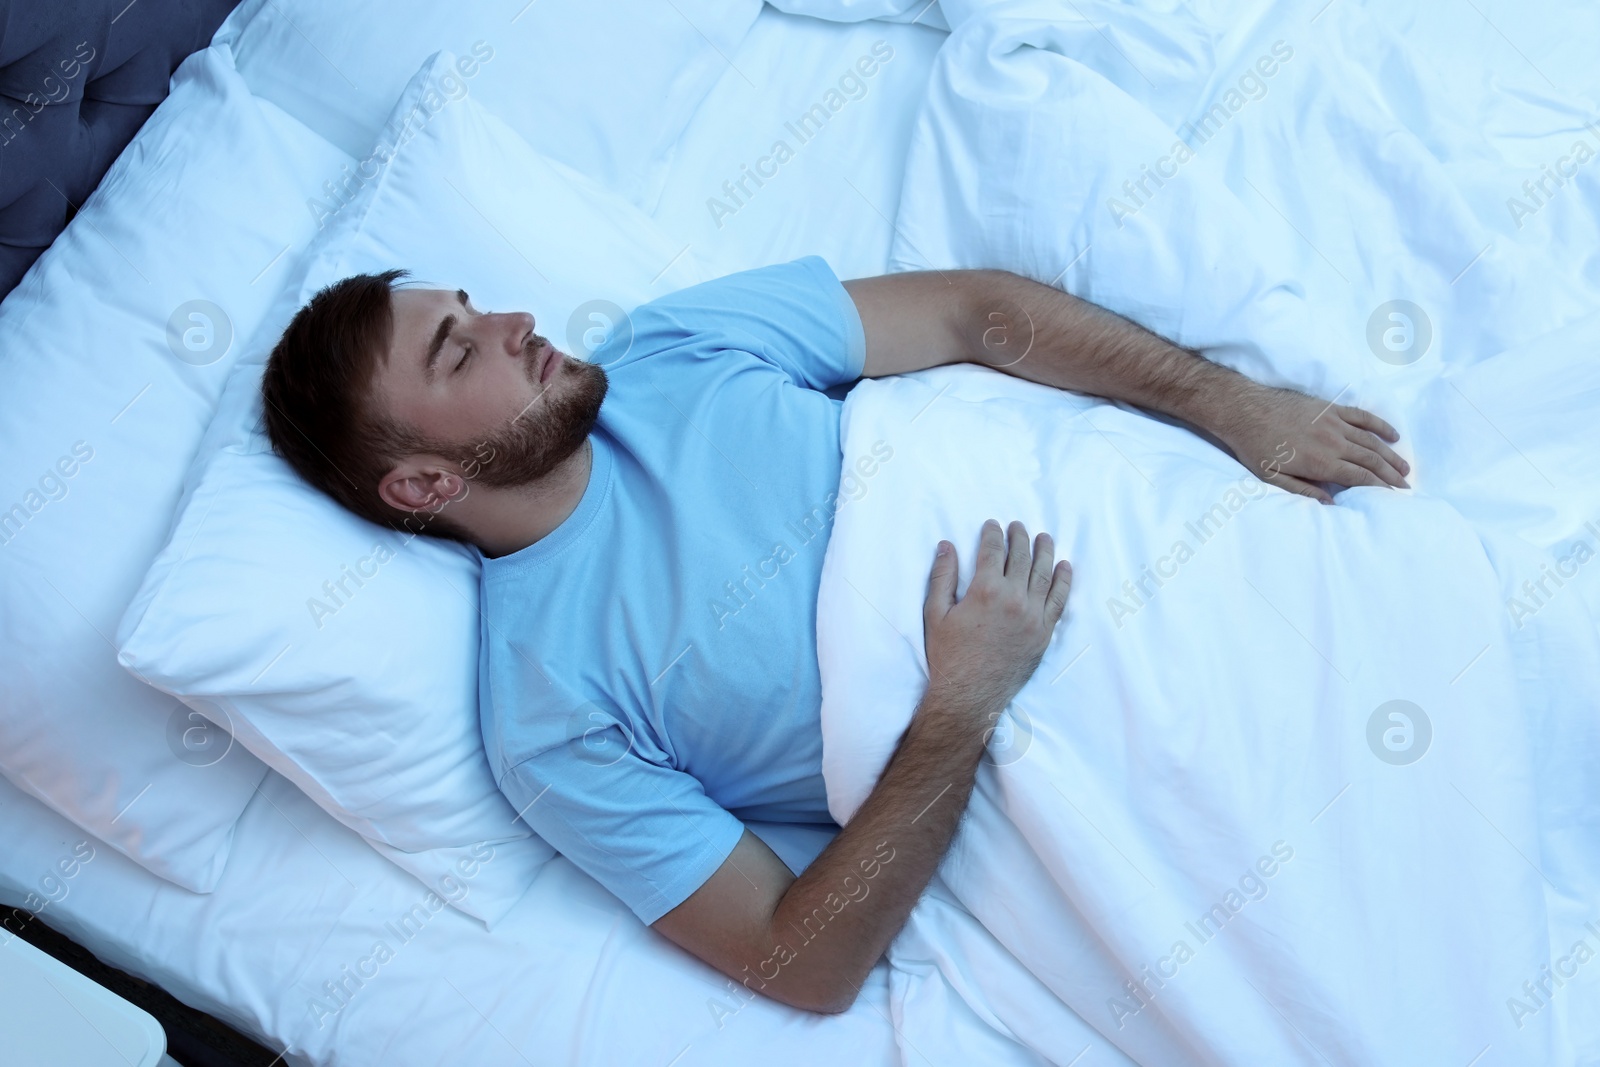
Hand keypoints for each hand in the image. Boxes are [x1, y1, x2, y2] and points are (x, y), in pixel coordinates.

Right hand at [923, 520, 1071, 715]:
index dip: (993, 534)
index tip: (992, 525)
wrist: (969, 694)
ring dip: (1045, 551)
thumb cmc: (948, 655)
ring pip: (1044, 574)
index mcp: (985, 591)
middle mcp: (1014, 599)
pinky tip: (1065, 567)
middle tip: (1018, 526)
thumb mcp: (935, 613)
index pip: (993, 551)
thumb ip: (941, 576)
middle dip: (1020, 537)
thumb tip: (946, 545)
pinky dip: (1064, 581)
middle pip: (1022, 557)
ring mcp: (1033, 616)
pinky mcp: (1044, 633)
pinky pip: (1060, 601)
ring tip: (1044, 537)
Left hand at [1214, 382, 1408, 503]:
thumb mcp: (1272, 478)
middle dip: (1391, 474)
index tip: (1394, 495)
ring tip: (1404, 467)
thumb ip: (1303, 491)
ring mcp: (1334, 423)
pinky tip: (1392, 435)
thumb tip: (1331, 504)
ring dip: (1390, 454)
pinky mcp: (1330, 408)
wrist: (1246, 410)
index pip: (1360, 477)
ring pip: (1371, 440)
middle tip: (1406, 485)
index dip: (1380, 486)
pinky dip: (1380, 425)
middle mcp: (1333, 442)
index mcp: (1320, 463)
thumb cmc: (1255, 447)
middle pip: (1371, 460)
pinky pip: (1362, 416)